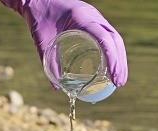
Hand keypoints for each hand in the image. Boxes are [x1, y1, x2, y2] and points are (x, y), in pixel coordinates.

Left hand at [1, 0, 127, 86]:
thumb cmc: (37, 17)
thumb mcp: (41, 40)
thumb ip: (49, 62)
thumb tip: (56, 88)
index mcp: (82, 17)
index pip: (105, 38)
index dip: (113, 59)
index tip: (114, 77)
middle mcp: (93, 15)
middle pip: (115, 40)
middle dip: (120, 62)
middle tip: (119, 83)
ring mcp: (95, 17)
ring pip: (115, 38)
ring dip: (120, 59)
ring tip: (119, 79)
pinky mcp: (94, 20)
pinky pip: (108, 36)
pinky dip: (113, 52)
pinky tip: (112, 67)